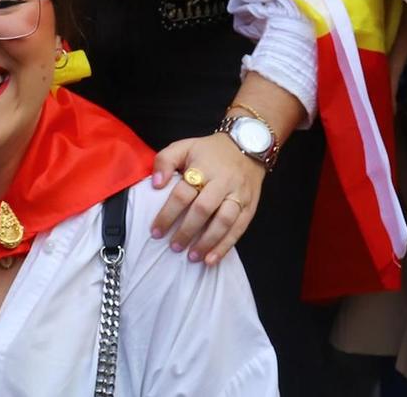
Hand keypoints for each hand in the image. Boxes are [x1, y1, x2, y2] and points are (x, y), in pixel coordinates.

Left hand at [150, 132, 264, 265]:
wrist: (248, 146)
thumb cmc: (210, 151)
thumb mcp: (185, 146)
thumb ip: (165, 160)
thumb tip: (156, 184)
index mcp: (204, 166)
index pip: (183, 193)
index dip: (168, 213)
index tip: (156, 231)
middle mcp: (223, 181)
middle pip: (204, 209)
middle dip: (187, 231)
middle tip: (174, 247)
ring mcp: (238, 195)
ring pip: (224, 221)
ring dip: (207, 242)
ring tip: (192, 257)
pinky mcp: (250, 206)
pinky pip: (239, 229)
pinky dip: (225, 246)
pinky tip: (212, 259)